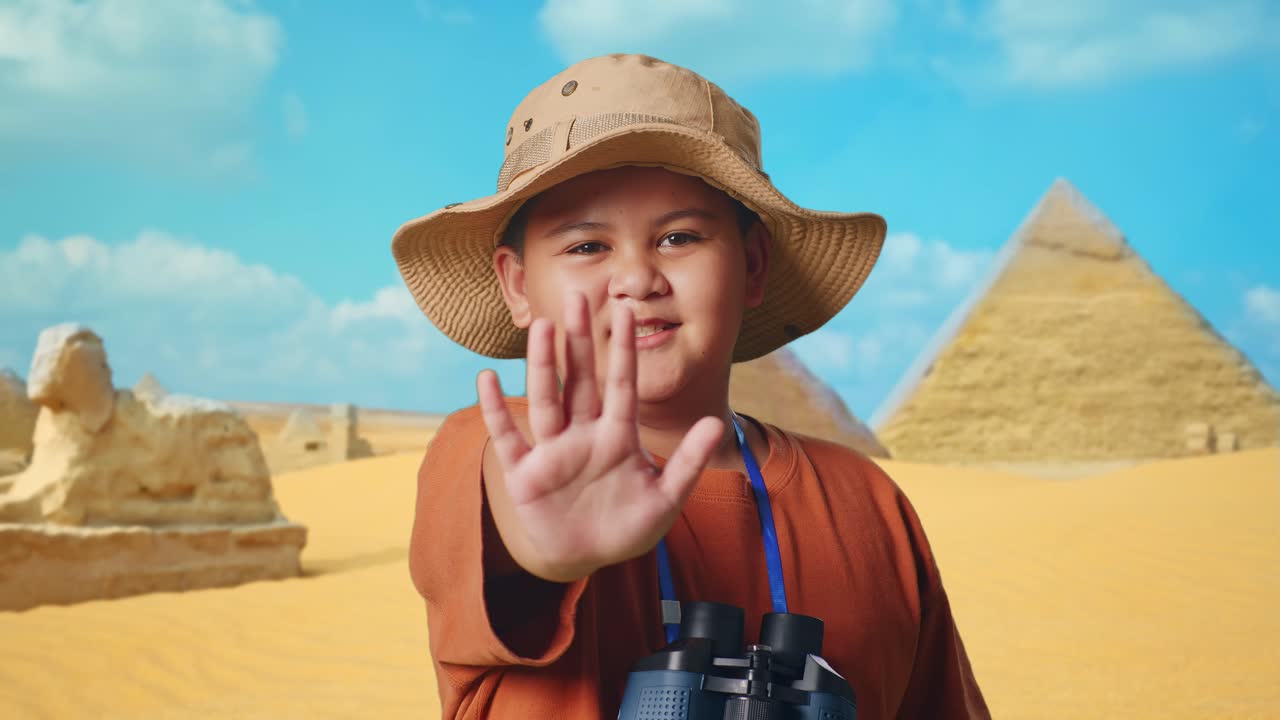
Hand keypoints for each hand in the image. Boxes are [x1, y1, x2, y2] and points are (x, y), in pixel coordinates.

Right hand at [476, 293, 724, 581]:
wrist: (585, 559)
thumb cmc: (627, 526)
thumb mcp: (666, 497)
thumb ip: (689, 461)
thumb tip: (716, 422)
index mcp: (617, 436)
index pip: (621, 384)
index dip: (623, 349)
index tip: (626, 310)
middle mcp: (582, 434)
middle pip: (580, 380)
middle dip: (579, 340)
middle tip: (575, 296)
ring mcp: (552, 451)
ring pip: (546, 400)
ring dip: (543, 365)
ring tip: (542, 327)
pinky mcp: (525, 473)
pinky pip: (507, 437)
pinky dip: (496, 411)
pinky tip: (486, 379)